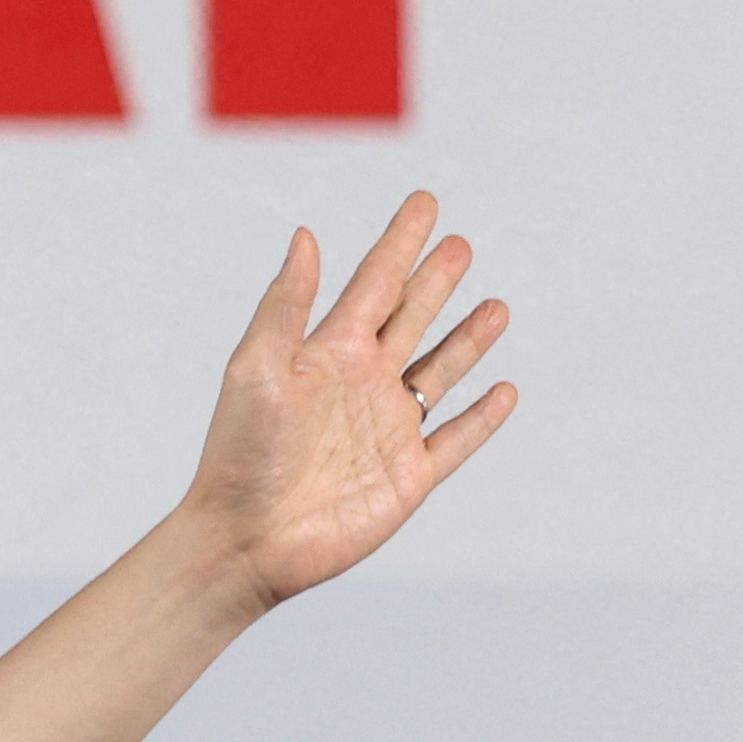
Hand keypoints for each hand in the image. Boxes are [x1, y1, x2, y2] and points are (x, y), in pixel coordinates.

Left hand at [181, 191, 517, 606]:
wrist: (245, 539)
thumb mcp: (256, 369)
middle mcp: (359, 385)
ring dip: (467, 340)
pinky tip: (504, 391)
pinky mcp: (407, 477)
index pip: (372, 285)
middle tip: (459, 243)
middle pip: (409, 319)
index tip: (424, 202)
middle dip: (434, 281)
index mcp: (324, 353)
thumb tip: (306, 235)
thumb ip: (286, 305)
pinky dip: (482, 418)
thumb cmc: (238, 454)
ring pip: (439, 373)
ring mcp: (386, 430)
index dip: (399, 243)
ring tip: (495, 305)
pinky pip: (455, 440)